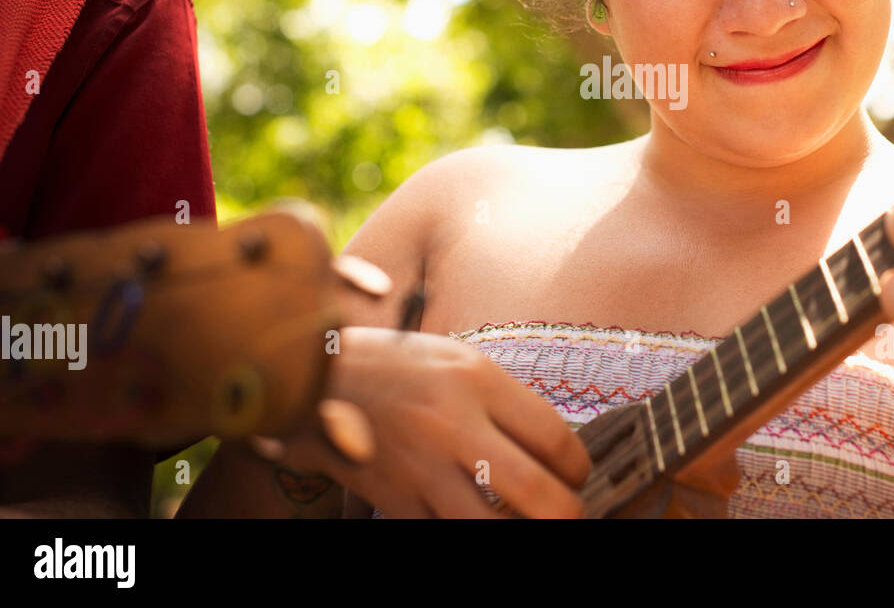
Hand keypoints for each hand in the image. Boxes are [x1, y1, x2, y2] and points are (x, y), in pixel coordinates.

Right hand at [252, 327, 590, 517]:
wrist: (315, 380)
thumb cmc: (398, 367)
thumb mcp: (458, 361)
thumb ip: (504, 401)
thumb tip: (555, 449)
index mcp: (476, 380)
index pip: (555, 438)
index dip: (578, 468)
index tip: (577, 475)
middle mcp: (452, 425)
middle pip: (537, 493)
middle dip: (566, 514)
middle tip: (568, 512)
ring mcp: (421, 468)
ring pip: (491, 528)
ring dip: (519, 531)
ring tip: (527, 521)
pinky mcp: (394, 500)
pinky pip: (445, 532)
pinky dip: (467, 529)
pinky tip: (474, 518)